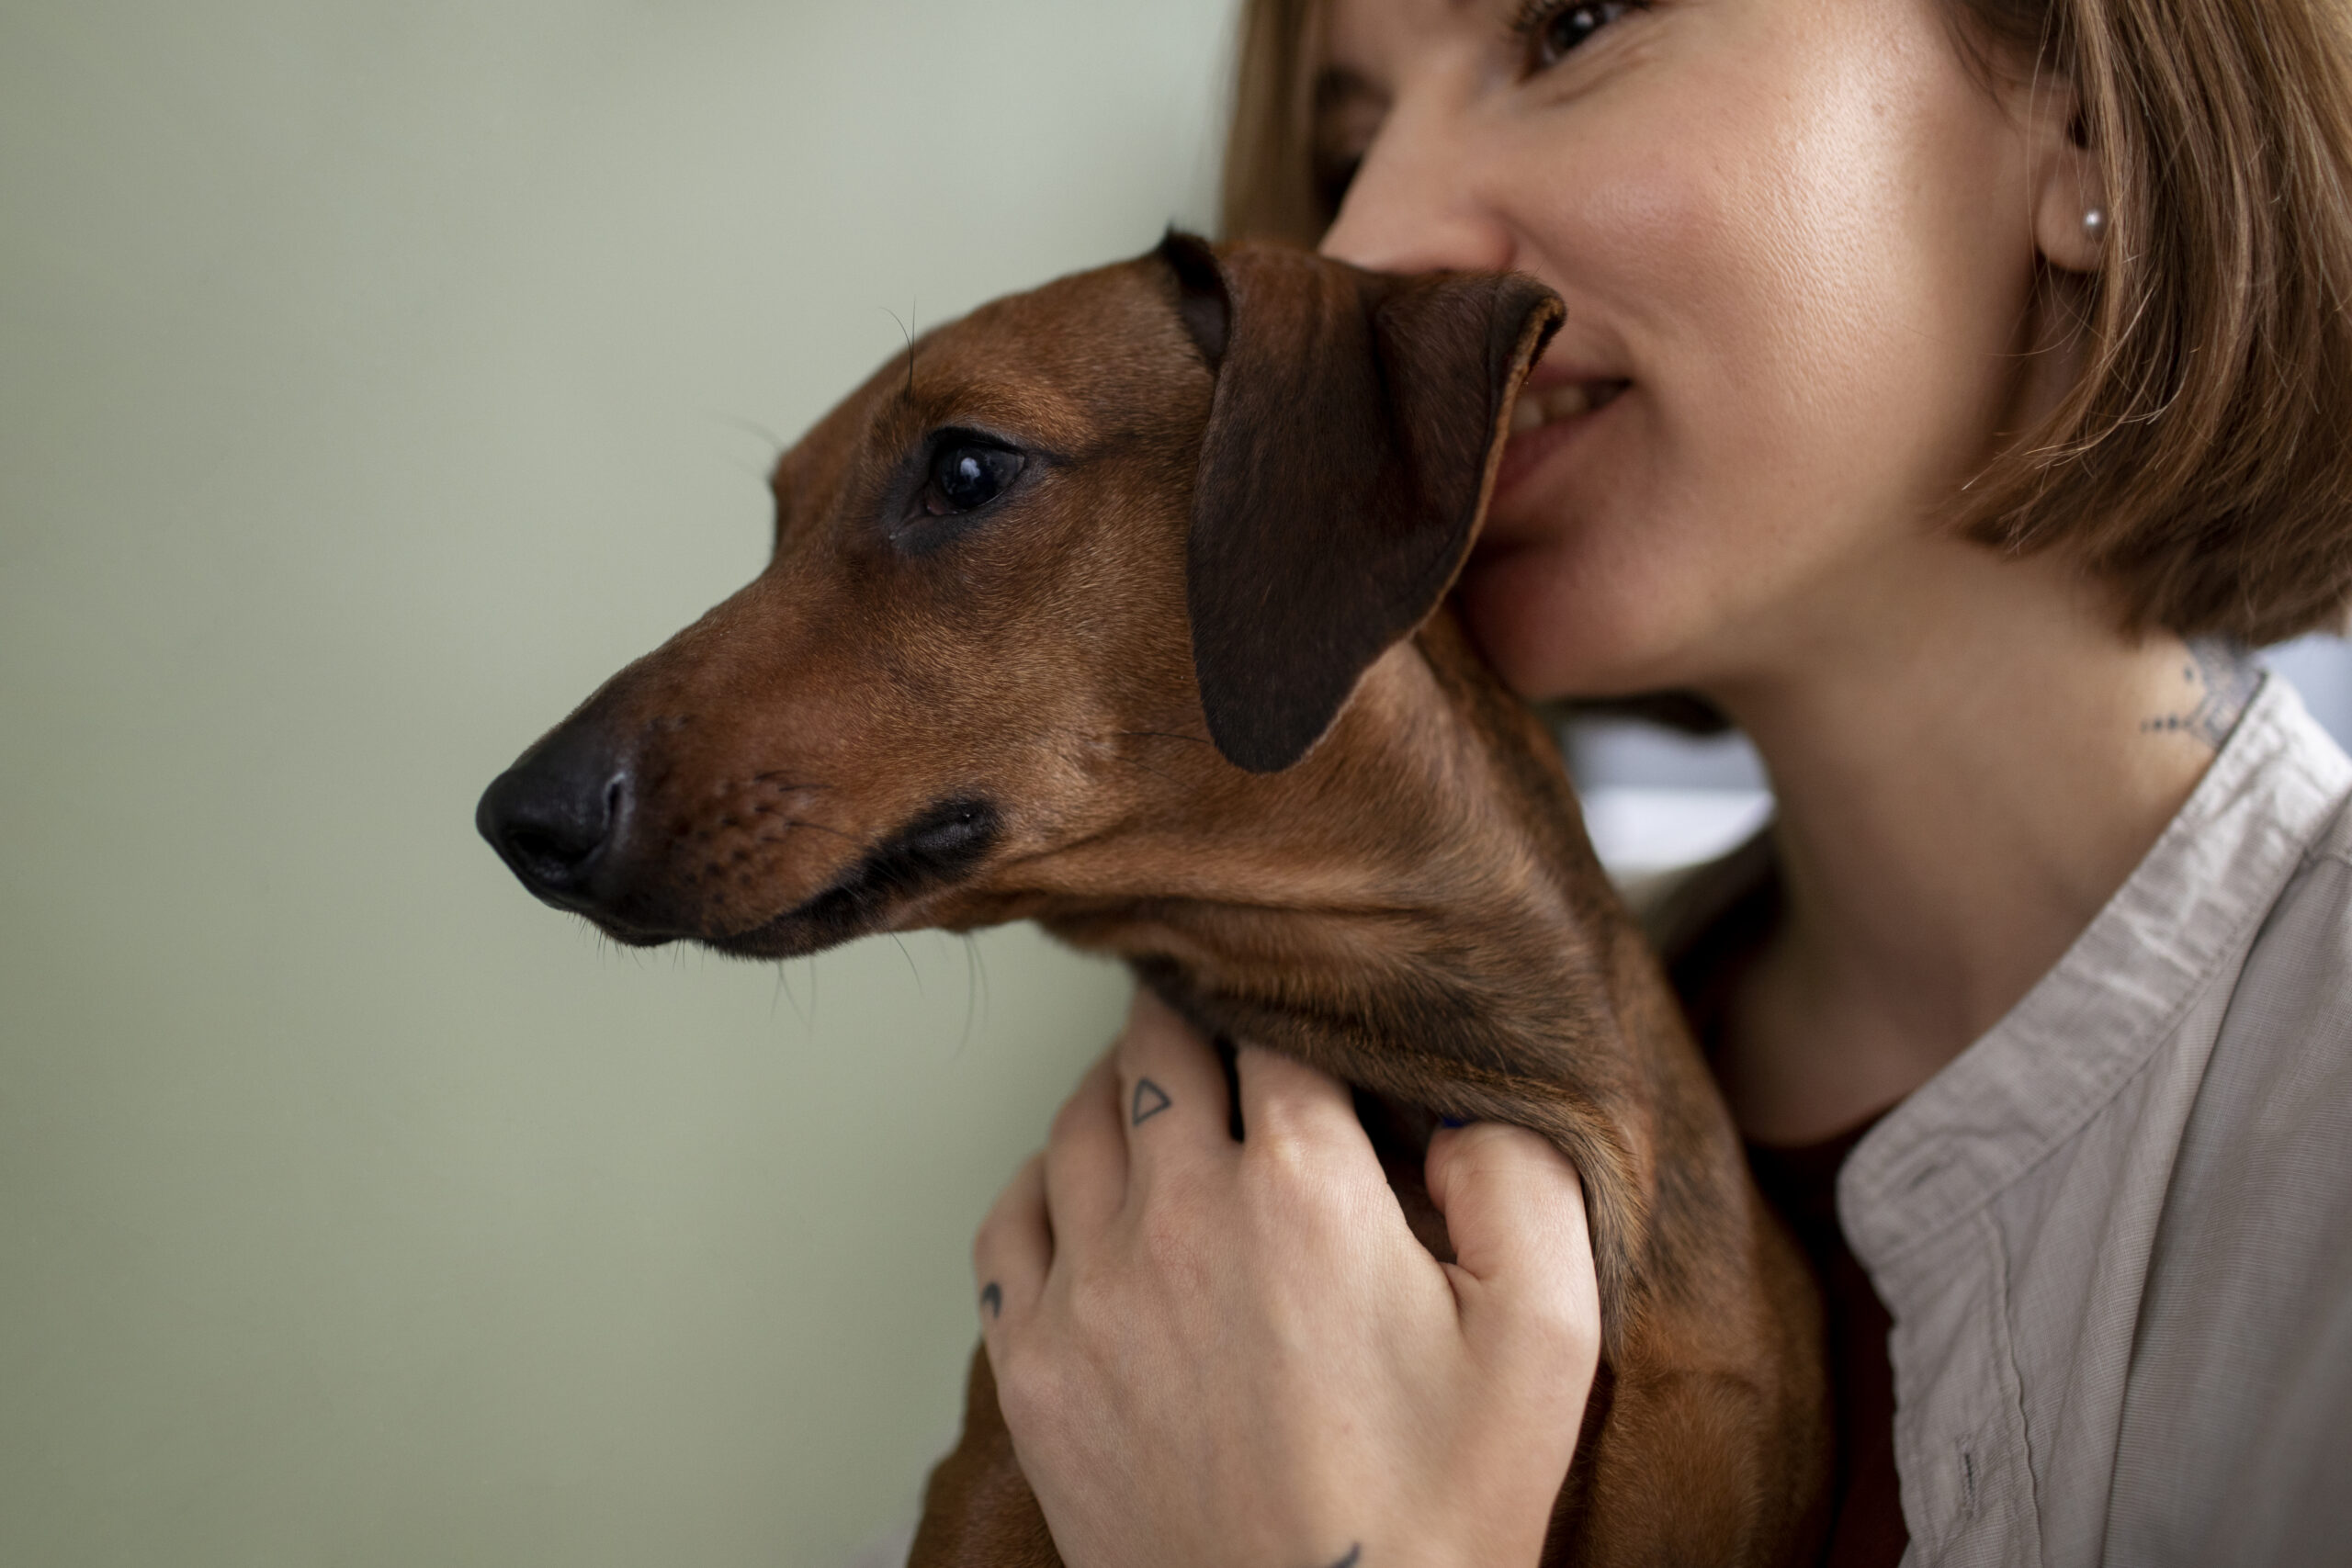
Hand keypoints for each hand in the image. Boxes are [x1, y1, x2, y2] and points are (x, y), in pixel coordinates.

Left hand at [971, 990, 1601, 1567]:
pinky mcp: (1036, 1367)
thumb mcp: (1548, 1337)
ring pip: (1074, 1120)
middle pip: (1156, 1046)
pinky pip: (1008, 1221)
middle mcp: (1180, 1215)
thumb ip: (1521, 1179)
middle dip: (1194, 1023)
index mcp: (1306, 1188)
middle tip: (1224, 1034)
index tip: (1307, 1031)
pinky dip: (1042, 1185)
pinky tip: (1082, 1195)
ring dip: (1117, 1094)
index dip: (1295, 1015)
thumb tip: (1452, 1102)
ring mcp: (1092, 1291)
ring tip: (1157, 1103)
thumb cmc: (1437, 1511)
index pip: (1276, 1030)